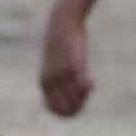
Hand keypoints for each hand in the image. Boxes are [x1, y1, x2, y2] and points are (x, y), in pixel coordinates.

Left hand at [36, 2, 96, 120]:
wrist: (62, 24)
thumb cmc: (62, 45)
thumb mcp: (57, 65)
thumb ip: (60, 80)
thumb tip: (69, 93)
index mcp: (44, 83)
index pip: (54, 110)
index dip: (66, 112)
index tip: (77, 104)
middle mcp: (50, 82)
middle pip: (65, 109)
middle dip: (78, 108)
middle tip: (85, 96)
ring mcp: (62, 75)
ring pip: (76, 100)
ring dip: (85, 97)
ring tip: (89, 84)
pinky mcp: (73, 67)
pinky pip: (83, 87)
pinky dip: (89, 87)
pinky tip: (92, 79)